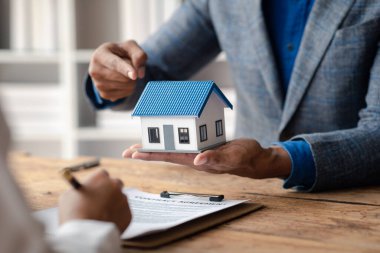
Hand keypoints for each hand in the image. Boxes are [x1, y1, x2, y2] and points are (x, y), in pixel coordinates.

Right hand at [59, 169, 130, 232]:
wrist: (86, 234)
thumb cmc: (73, 213)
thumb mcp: (68, 196)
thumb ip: (79, 190)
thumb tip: (82, 191)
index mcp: (101, 177)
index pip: (102, 175)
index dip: (98, 183)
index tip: (94, 189)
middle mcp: (115, 185)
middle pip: (115, 184)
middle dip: (109, 191)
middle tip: (101, 200)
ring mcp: (123, 199)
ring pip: (120, 200)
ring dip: (113, 205)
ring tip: (101, 216)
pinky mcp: (129, 214)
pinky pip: (123, 213)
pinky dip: (117, 217)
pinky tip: (107, 224)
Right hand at [88, 40, 147, 100]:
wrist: (109, 62)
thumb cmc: (120, 52)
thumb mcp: (131, 47)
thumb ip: (139, 55)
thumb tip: (140, 74)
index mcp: (99, 55)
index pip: (114, 64)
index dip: (125, 70)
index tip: (134, 75)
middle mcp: (95, 71)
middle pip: (123, 78)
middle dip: (134, 73)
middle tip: (130, 65)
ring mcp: (98, 85)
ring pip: (126, 86)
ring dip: (132, 80)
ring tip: (124, 72)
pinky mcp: (104, 94)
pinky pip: (125, 93)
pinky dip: (129, 87)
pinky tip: (122, 80)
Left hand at [122, 139, 290, 178]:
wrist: (255, 156)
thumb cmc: (246, 157)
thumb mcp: (233, 156)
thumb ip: (216, 158)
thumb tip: (197, 161)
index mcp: (197, 160)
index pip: (169, 157)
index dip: (151, 154)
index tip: (134, 153)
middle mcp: (194, 157)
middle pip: (166, 153)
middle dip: (147, 151)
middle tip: (127, 150)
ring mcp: (198, 151)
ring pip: (173, 146)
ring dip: (157, 143)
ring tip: (142, 141)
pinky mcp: (203, 144)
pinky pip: (185, 139)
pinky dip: (173, 135)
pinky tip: (168, 132)